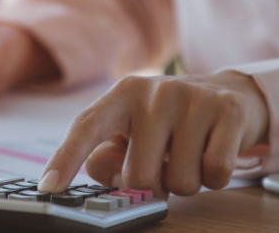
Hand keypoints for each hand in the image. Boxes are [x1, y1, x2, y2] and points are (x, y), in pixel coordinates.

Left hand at [38, 71, 268, 196]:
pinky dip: (215, 178)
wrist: (230, 93)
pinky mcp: (228, 110)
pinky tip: (212, 153)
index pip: (86, 127)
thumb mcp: (133, 132)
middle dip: (155, 184)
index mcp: (122, 95)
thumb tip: (104, 176)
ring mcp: (193, 98)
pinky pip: (216, 173)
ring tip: (190, 155)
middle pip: (140, 176)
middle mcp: (155, 91)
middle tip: (165, 164)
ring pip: (181, 181)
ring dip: (187, 182)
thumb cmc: (170, 122)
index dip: (65, 159)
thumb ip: (109, 157)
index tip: (49, 188)